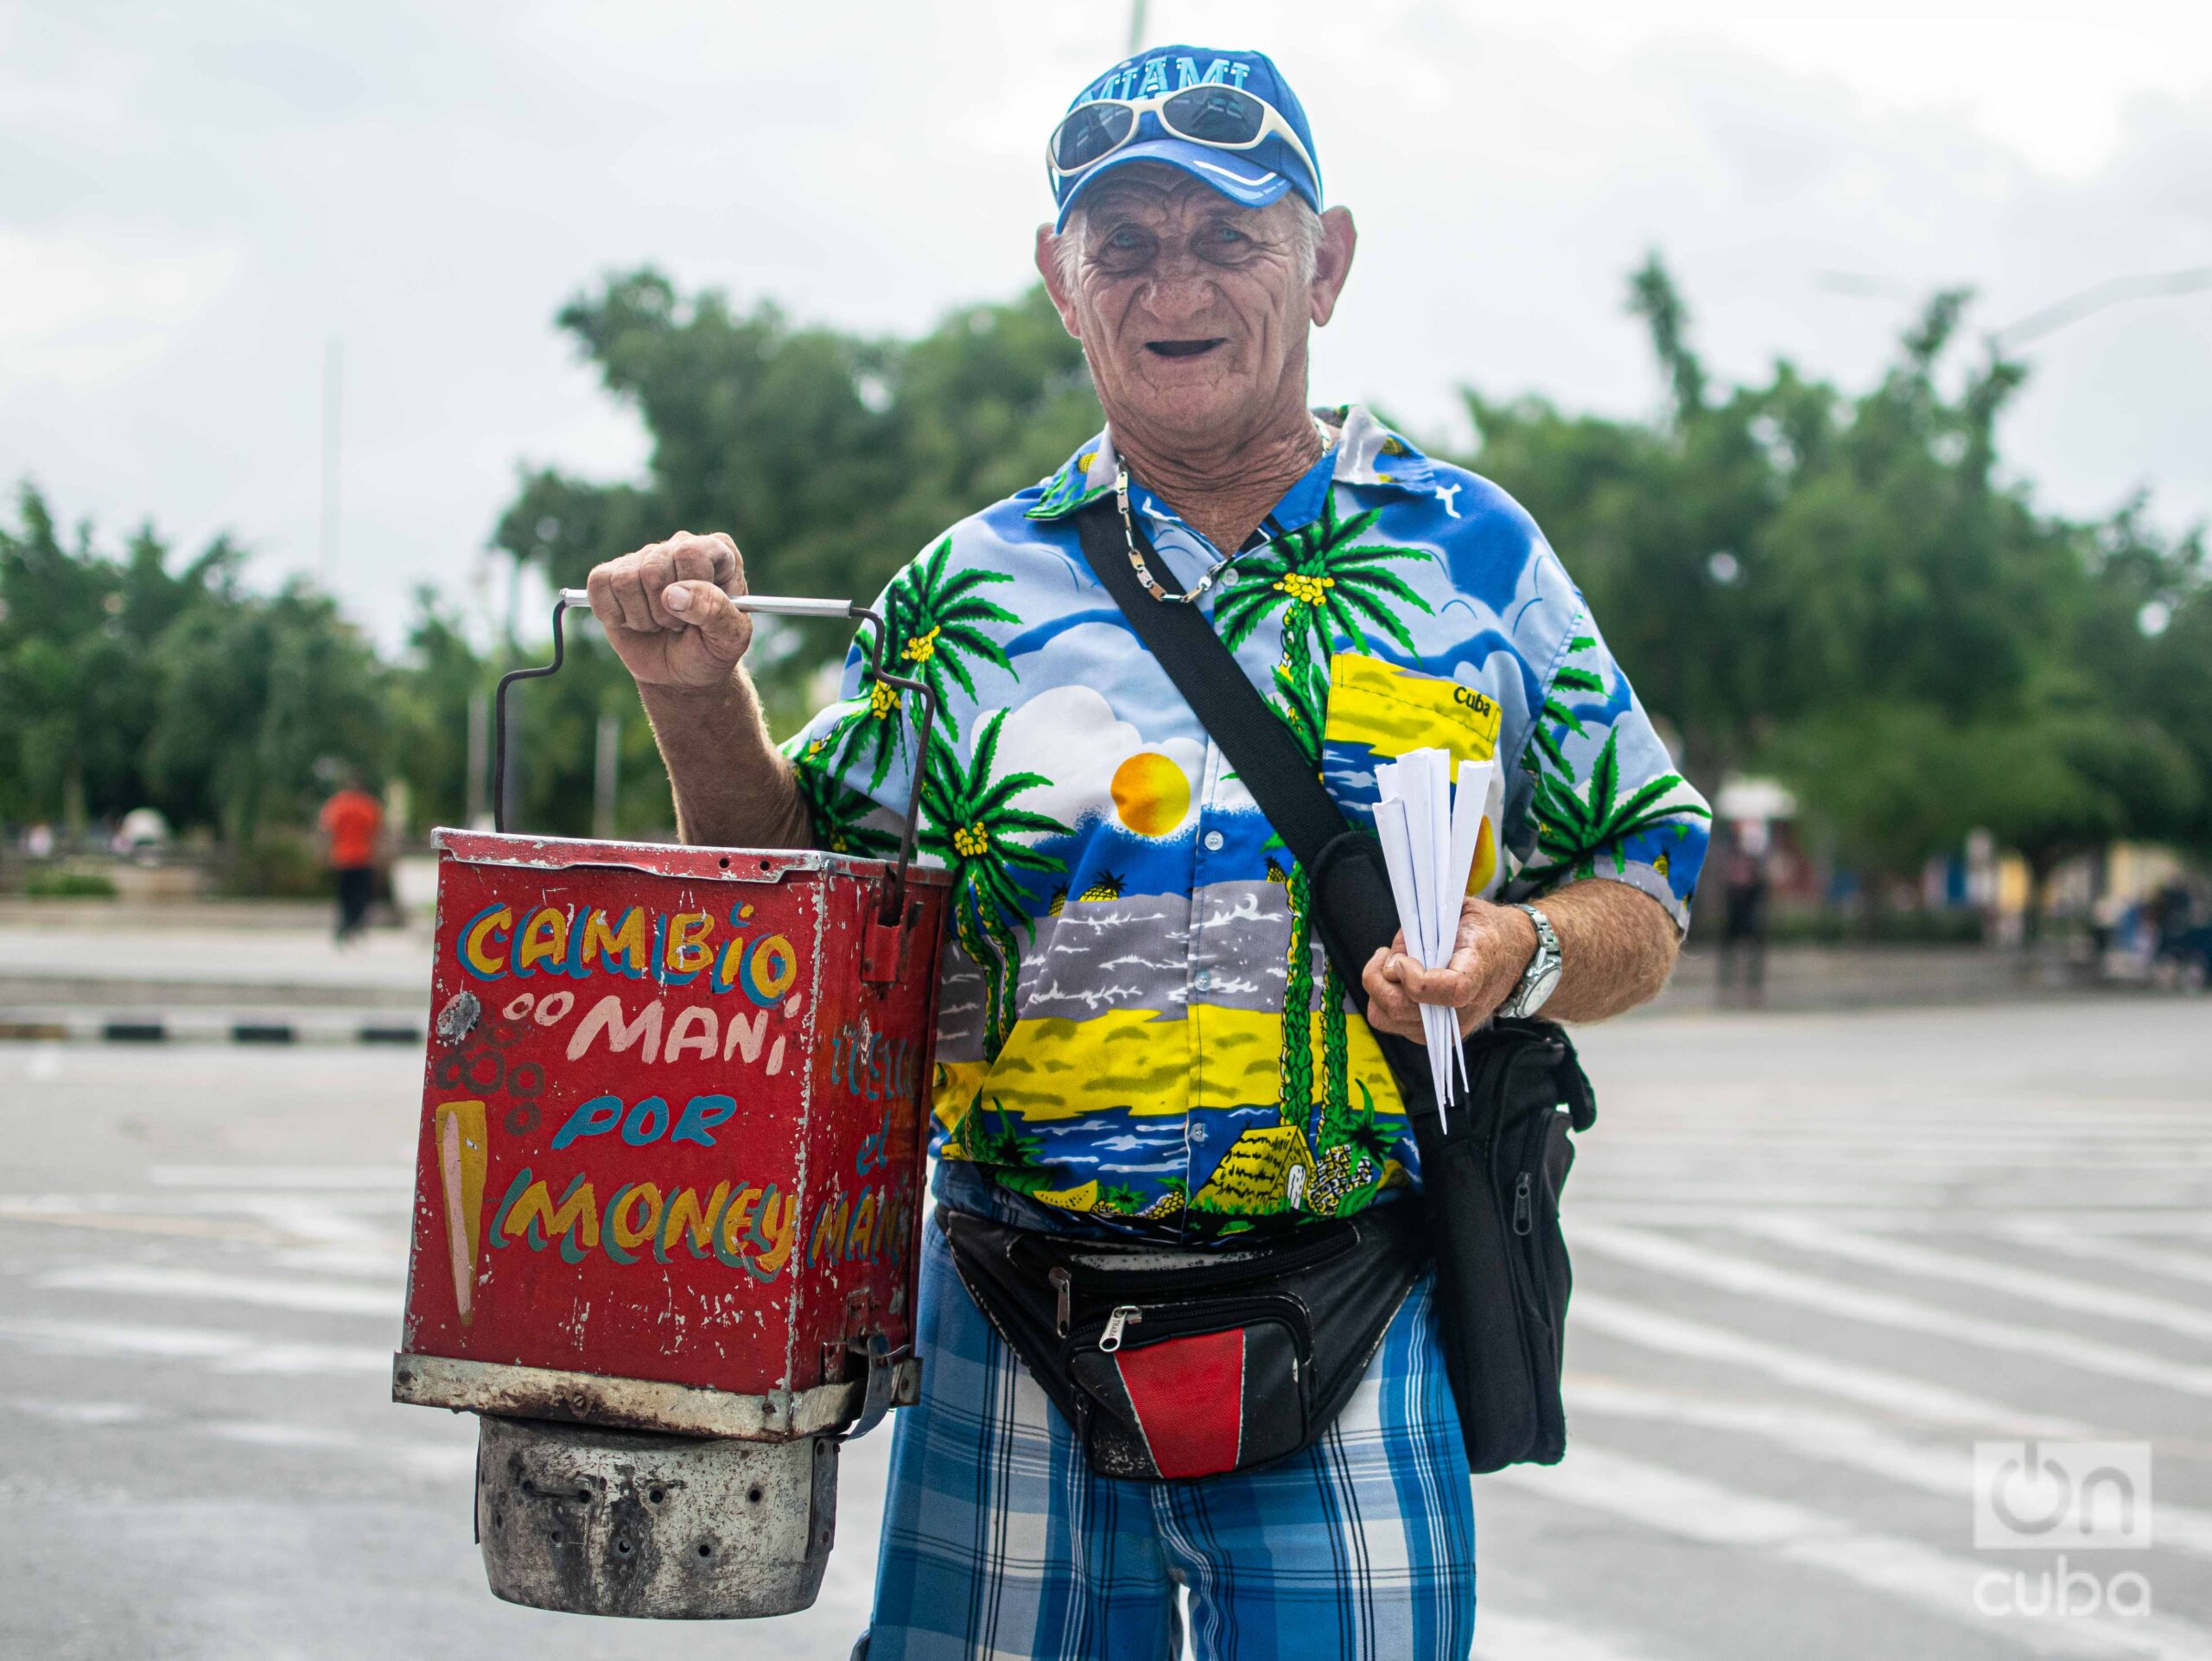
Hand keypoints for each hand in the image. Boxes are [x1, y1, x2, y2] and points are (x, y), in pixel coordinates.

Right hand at [586, 531, 753, 689]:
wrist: (679, 673)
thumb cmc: (710, 649)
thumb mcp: (729, 638)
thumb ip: (715, 611)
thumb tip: (673, 594)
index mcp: (717, 550)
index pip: (691, 556)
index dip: (691, 594)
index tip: (699, 615)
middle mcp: (678, 546)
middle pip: (653, 570)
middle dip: (664, 612)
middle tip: (677, 624)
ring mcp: (642, 558)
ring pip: (624, 581)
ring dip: (641, 618)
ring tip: (658, 624)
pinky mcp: (610, 575)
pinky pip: (599, 585)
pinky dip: (615, 616)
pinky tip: (633, 621)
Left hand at [1361, 898, 1536, 1043]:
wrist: (1509, 956)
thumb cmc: (1481, 930)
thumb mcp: (1459, 911)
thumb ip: (1423, 929)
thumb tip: (1392, 963)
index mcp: (1478, 969)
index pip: (1450, 990)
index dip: (1416, 977)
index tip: (1404, 959)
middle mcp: (1464, 1008)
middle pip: (1401, 1008)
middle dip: (1380, 978)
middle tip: (1387, 955)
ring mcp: (1447, 1027)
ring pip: (1387, 1019)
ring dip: (1377, 988)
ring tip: (1390, 966)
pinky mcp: (1433, 1033)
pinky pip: (1390, 1022)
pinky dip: (1382, 1000)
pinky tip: (1395, 980)